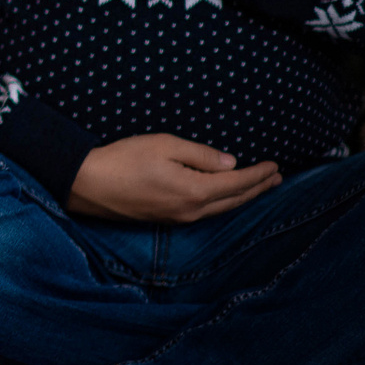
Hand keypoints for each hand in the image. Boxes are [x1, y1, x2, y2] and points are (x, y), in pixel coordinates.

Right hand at [67, 134, 279, 223]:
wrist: (87, 184)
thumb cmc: (123, 159)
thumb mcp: (165, 146)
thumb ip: (201, 155)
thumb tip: (230, 162)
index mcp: (194, 191)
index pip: (237, 183)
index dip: (259, 175)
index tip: (276, 166)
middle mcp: (191, 211)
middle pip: (234, 201)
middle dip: (258, 189)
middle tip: (278, 179)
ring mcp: (178, 218)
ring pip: (221, 210)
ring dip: (243, 198)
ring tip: (258, 188)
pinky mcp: (166, 219)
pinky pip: (205, 213)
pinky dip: (223, 204)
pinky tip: (224, 197)